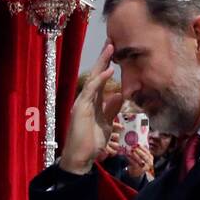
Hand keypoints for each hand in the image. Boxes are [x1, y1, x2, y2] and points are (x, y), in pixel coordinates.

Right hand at [60, 42, 123, 174]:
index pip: (100, 80)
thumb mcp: (107, 124)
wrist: (80, 158)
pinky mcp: (80, 108)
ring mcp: (82, 102)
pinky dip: (100, 79)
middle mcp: (85, 100)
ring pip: (92, 78)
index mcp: (92, 103)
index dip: (106, 66)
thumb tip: (118, 96)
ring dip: (102, 62)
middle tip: (111, 41)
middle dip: (103, 58)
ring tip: (111, 47)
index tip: (114, 52)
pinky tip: (108, 70)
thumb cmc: (91, 144)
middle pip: (95, 74)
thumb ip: (112, 110)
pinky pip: (91, 90)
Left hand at [126, 144, 152, 178]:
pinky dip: (130, 158)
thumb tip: (137, 142)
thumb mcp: (141, 156)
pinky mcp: (139, 170)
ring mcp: (145, 166)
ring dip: (133, 154)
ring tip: (129, 150)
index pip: (147, 151)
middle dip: (138, 150)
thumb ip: (140, 150)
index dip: (142, 147)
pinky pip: (134, 163)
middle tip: (133, 147)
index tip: (137, 143)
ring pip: (139, 159)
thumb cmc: (138, 162)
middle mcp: (149, 162)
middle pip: (144, 155)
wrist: (136, 172)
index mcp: (150, 157)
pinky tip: (127, 155)